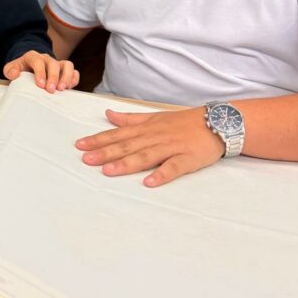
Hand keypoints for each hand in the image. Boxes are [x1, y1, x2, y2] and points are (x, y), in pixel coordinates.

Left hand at [4, 51, 79, 91]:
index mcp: (33, 57)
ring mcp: (57, 64)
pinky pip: (74, 71)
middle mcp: (47, 59)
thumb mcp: (11, 68)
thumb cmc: (21, 69)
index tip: (41, 85)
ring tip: (62, 89)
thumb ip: (10, 70)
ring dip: (66, 77)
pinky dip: (73, 79)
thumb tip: (14, 74)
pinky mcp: (64, 71)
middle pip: (53, 63)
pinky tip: (69, 88)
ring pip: (67, 65)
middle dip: (53, 77)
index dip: (40, 72)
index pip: (38, 61)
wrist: (28, 66)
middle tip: (51, 90)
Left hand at [75, 107, 225, 186]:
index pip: (118, 133)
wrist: (217, 123)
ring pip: (145, 156)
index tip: (80, 145)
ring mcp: (171, 148)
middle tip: (85, 159)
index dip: (99, 139)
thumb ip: (131, 119)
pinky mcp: (187, 159)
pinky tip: (149, 182)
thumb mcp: (155, 116)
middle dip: (105, 152)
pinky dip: (161, 175)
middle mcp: (155, 136)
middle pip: (127, 145)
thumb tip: (108, 114)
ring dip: (126, 163)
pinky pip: (173, 168)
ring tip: (108, 171)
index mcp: (147, 127)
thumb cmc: (184, 122)